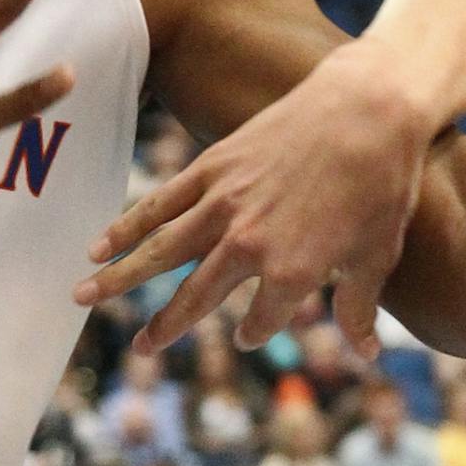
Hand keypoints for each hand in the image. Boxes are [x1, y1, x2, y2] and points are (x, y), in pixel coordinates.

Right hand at [74, 36, 435, 355]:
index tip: (251, 333)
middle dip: (167, 326)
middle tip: (143, 348)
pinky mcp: (215, 164)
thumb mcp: (378, 256)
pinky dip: (129, 223)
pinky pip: (162, 201)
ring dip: (120, 276)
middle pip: (195, 295)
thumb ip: (360, 311)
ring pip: (162, 249)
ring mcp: (225, 202)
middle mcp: (248, 244)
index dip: (258, 330)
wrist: (370, 109)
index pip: (262, 321)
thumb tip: (366, 356)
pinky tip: (100, 243)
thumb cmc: (384, 185)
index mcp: (290, 274)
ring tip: (82, 297)